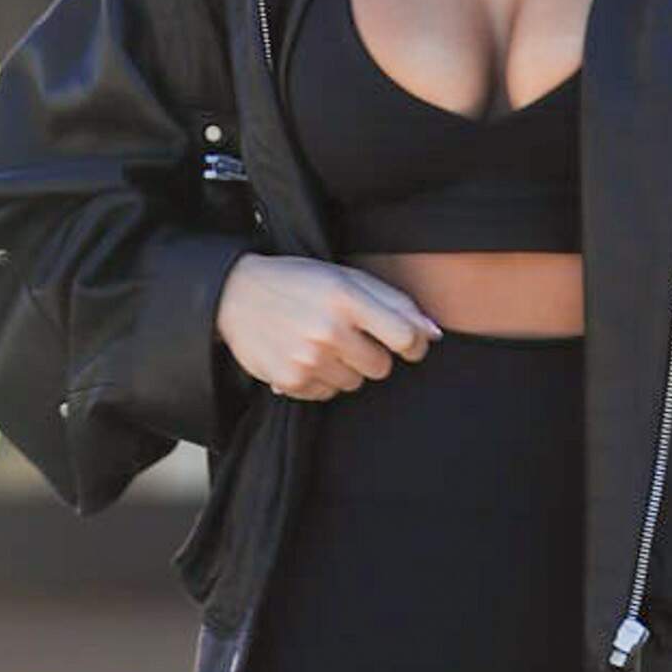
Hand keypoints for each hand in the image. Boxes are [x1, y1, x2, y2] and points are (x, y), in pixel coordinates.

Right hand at [215, 254, 442, 399]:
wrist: (236, 294)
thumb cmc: (300, 282)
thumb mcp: (346, 277)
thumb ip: (394, 302)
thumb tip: (434, 334)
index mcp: (347, 298)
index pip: (405, 337)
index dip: (414, 344)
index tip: (407, 343)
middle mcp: (328, 330)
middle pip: (381, 367)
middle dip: (372, 354)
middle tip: (348, 336)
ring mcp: (308, 359)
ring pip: (354, 384)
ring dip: (345, 368)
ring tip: (321, 343)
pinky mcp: (291, 381)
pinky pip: (328, 394)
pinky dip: (321, 379)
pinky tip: (304, 355)